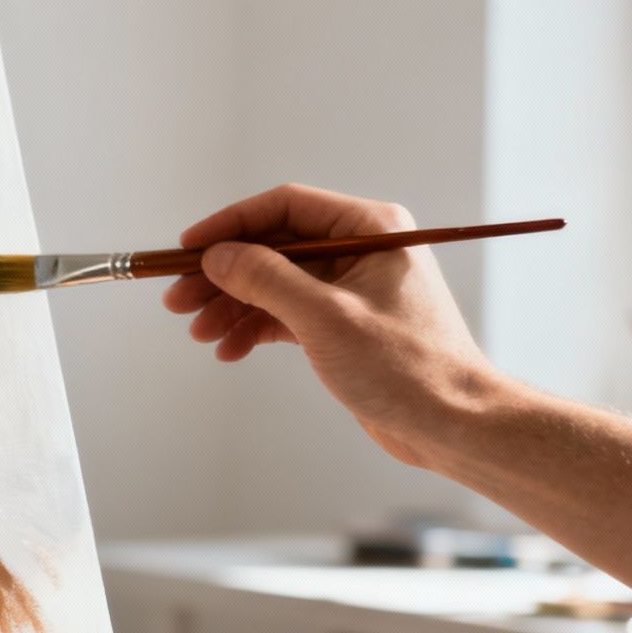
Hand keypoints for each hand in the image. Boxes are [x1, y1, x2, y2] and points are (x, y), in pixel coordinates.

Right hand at [162, 184, 497, 465]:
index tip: (188, 248)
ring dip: (233, 306)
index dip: (231, 225)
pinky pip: (287, 315)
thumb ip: (267, 279)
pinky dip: (255, 329)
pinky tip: (229, 348)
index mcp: (370, 229)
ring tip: (198, 332)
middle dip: (224, 274)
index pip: (286, 208)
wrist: (452, 424)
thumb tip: (219, 256)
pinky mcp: (345, 326)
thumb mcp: (326, 318)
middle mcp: (362, 250)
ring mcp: (352, 289)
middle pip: (274, 247)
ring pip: (275, 284)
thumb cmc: (408, 368)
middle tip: (178, 298)